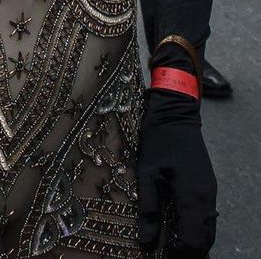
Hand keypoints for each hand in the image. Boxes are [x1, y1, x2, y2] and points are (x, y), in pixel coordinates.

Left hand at [138, 89, 216, 254]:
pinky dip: (196, 226)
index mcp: (193, 197)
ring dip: (193, 239)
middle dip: (189, 251)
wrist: (175, 112)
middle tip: (168, 252)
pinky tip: (178, 225)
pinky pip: (207, 215)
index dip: (180, 253)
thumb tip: (146, 242)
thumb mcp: (147, 173)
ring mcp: (210, 191)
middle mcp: (207, 198)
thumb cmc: (158, 140)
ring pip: (208, 228)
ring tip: (172, 243)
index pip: (193, 241)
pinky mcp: (207, 184)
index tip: (162, 254)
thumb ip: (149, 209)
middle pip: (205, 239)